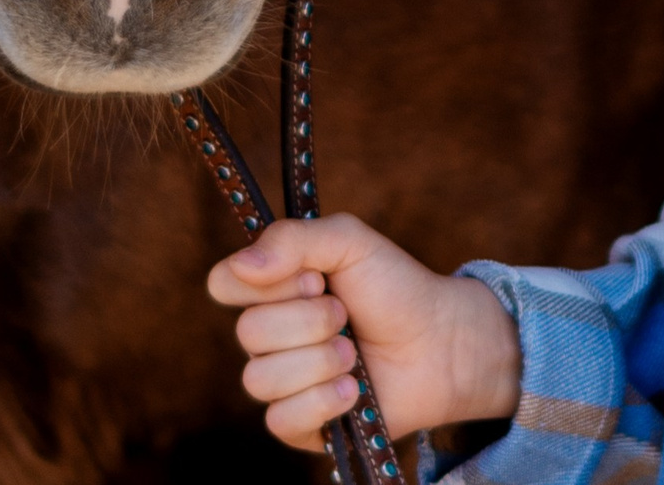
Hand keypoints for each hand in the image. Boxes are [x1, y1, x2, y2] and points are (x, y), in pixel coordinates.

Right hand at [207, 214, 520, 449]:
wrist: (440, 342)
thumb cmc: (394, 287)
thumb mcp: (349, 241)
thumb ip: (292, 239)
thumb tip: (243, 266)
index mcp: (272, 288)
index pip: (223, 283)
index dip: (264, 284)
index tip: (313, 278)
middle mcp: (269, 335)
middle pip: (247, 333)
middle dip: (309, 321)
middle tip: (346, 315)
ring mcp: (283, 381)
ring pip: (260, 380)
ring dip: (319, 362)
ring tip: (354, 354)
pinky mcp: (301, 424)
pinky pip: (280, 420)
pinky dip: (322, 402)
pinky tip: (354, 389)